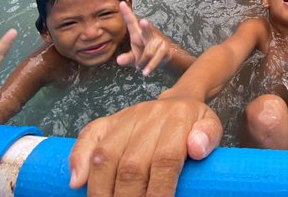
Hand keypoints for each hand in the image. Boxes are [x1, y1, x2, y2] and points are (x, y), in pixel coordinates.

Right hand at [69, 95, 222, 195]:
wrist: (179, 100)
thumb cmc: (195, 124)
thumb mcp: (211, 126)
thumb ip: (208, 136)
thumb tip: (196, 148)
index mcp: (178, 118)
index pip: (165, 159)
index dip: (160, 190)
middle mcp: (149, 116)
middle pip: (132, 164)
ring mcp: (126, 118)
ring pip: (106, 155)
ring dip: (102, 190)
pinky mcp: (109, 121)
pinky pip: (89, 136)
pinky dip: (78, 159)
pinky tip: (76, 184)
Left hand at [116, 2, 177, 75]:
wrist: (161, 60)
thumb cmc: (144, 55)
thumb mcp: (134, 57)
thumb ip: (127, 58)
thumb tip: (119, 60)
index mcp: (137, 34)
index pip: (131, 22)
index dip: (126, 13)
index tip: (121, 3)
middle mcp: (148, 35)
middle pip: (146, 31)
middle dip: (146, 27)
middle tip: (144, 21)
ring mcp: (157, 41)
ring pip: (148, 53)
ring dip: (142, 62)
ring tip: (140, 67)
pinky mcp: (164, 49)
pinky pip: (155, 59)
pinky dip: (149, 67)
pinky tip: (145, 73)